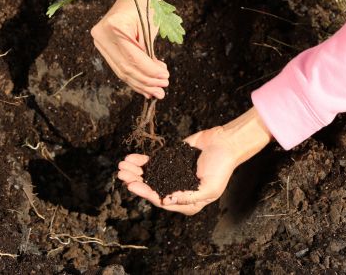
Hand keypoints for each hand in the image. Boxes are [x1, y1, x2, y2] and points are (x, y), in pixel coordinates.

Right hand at [91, 0, 168, 98]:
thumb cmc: (145, 5)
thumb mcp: (150, 27)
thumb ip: (149, 52)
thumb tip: (156, 77)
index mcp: (114, 27)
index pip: (132, 58)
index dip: (149, 71)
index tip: (165, 78)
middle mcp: (101, 35)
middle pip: (125, 67)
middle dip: (146, 81)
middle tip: (163, 89)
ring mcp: (99, 42)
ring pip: (121, 71)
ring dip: (141, 83)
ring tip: (157, 92)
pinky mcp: (103, 46)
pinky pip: (119, 66)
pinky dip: (134, 78)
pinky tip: (146, 87)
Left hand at [116, 108, 272, 215]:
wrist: (225, 143)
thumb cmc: (222, 167)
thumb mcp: (210, 187)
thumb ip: (189, 197)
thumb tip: (166, 201)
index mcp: (187, 202)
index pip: (161, 200)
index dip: (145, 194)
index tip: (132, 186)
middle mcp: (177, 190)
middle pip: (151, 188)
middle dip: (135, 182)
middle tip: (121, 175)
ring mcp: (172, 175)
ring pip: (149, 176)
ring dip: (134, 172)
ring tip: (121, 166)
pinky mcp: (170, 160)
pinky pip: (152, 163)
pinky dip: (141, 161)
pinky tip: (130, 158)